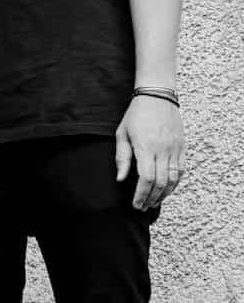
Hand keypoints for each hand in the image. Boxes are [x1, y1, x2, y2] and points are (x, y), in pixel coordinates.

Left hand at [115, 94, 184, 210]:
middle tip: (144, 207)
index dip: (141, 195)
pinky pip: (181, 170)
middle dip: (152, 198)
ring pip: (173, 179)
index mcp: (145, 147)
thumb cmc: (136, 114)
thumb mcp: (122, 134)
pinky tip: (167, 190)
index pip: (146, 178)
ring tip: (154, 202)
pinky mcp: (182, 146)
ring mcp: (174, 148)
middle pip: (160, 182)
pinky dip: (175, 183)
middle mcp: (162, 149)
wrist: (157, 95)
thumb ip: (121, 157)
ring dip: (164, 194)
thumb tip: (121, 179)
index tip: (136, 204)